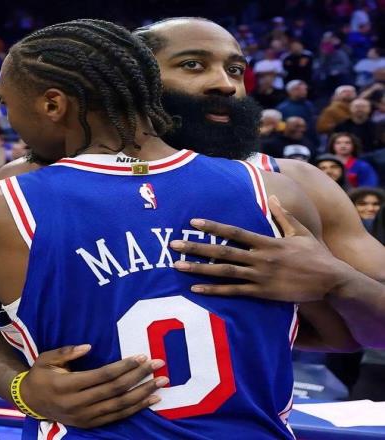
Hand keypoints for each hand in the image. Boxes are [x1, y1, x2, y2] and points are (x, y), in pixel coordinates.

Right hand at [20, 344, 167, 427]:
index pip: (102, 375)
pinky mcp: (90, 424)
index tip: (141, 356)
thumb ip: (67, 352)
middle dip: (139, 377)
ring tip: (161, 383)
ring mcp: (85, 417)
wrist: (30, 402)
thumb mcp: (47, 358)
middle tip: (159, 365)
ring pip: (119, 406)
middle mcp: (78, 404)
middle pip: (115, 390)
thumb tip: (88, 347)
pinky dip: (136, 409)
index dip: (124, 366)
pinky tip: (150, 400)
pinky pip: (117, 417)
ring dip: (143, 394)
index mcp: (67, 385)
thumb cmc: (41, 375)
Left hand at [170, 196, 346, 302]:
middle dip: (196, 247)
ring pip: (223, 272)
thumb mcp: (300, 231)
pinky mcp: (262, 293)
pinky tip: (196, 289)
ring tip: (178, 266)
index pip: (233, 231)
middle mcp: (259, 258)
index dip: (213, 226)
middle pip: (222, 251)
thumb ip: (283, 215)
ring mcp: (259, 276)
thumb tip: (273, 198)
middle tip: (173, 245)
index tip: (193, 222)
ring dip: (199, 268)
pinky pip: (233, 292)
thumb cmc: (316, 254)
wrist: (331, 280)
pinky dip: (214, 291)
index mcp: (266, 241)